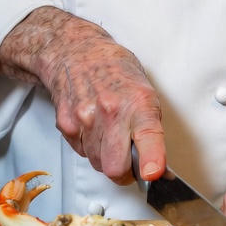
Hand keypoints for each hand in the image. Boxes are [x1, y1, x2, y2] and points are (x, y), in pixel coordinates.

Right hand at [0, 7, 165, 185]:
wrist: (76, 52)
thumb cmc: (114, 70)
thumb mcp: (145, 90)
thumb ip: (151, 128)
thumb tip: (159, 168)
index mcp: (138, 102)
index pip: (147, 136)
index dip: (151, 159)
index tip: (152, 173)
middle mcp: (111, 111)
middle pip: (116, 168)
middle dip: (124, 171)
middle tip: (129, 159)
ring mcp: (85, 118)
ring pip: (97, 164)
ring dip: (105, 157)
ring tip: (108, 131)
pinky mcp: (66, 125)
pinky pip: (82, 153)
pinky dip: (89, 146)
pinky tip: (93, 126)